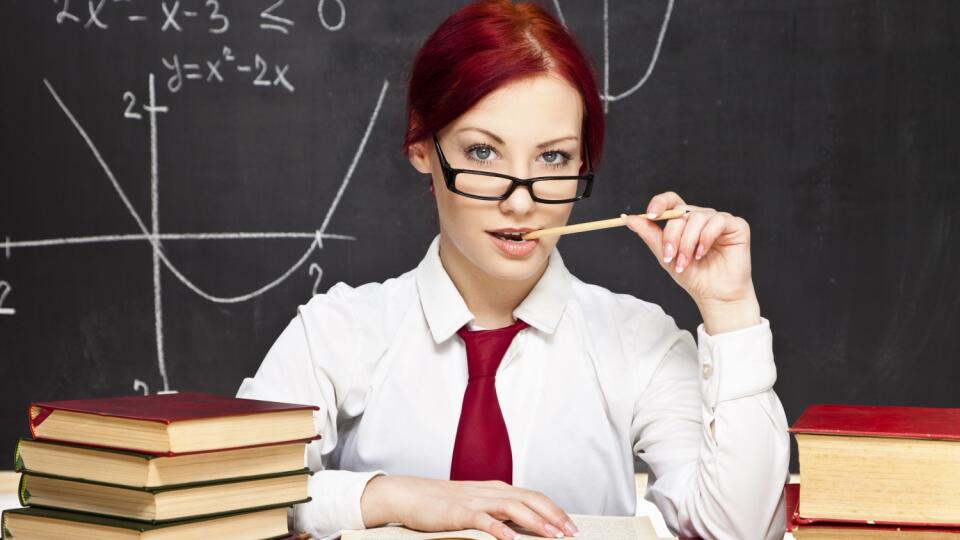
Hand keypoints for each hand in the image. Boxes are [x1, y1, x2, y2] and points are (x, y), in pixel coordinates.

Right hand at [361, 475, 578, 538]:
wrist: (409, 494)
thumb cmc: (442, 502)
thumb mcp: (477, 503)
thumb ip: (499, 510)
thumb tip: (524, 525)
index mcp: (497, 489)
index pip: (534, 496)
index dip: (555, 510)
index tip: (571, 527)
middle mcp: (490, 491)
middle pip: (531, 499)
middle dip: (554, 516)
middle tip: (571, 534)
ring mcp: (475, 500)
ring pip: (513, 507)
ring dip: (535, 522)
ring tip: (552, 537)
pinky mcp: (458, 512)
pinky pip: (483, 520)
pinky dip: (499, 529)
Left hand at [622, 191, 760, 332]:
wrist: (714, 295)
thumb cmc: (692, 276)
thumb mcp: (665, 255)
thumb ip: (649, 234)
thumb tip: (628, 218)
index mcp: (685, 221)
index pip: (671, 200)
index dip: (660, 202)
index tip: (650, 215)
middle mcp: (702, 217)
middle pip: (681, 212)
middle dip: (672, 236)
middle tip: (670, 257)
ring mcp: (719, 220)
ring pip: (697, 217)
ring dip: (687, 242)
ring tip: (686, 261)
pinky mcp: (736, 225)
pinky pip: (717, 221)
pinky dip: (705, 238)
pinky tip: (701, 254)